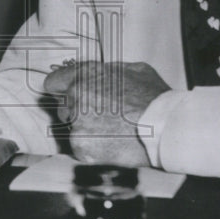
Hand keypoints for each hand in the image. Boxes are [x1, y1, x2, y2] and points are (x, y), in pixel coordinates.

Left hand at [43, 61, 169, 166]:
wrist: (165, 127)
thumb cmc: (154, 99)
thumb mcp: (133, 69)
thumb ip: (108, 71)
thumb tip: (101, 74)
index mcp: (86, 74)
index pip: (54, 81)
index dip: (62, 90)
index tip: (68, 97)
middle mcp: (76, 95)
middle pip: (64, 107)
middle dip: (78, 112)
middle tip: (102, 117)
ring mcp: (77, 121)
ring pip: (72, 128)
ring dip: (86, 131)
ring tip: (112, 131)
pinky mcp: (81, 145)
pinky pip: (80, 148)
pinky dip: (93, 149)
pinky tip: (112, 143)